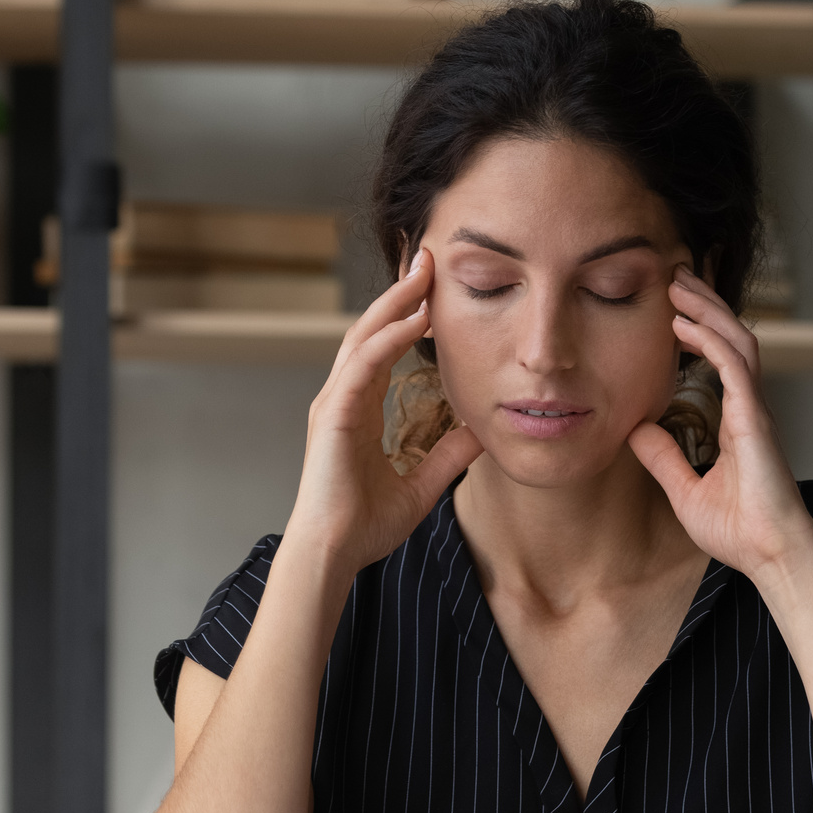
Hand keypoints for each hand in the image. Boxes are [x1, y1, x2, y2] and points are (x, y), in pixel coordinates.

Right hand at [286, 249, 483, 577]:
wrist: (333, 554)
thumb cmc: (365, 526)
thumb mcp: (422, 484)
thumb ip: (448, 455)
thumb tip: (481, 431)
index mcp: (357, 410)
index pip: (383, 349)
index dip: (406, 316)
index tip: (434, 290)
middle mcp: (343, 398)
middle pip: (371, 329)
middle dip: (400, 292)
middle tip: (429, 258)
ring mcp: (334, 403)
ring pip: (364, 335)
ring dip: (395, 301)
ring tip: (425, 270)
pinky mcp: (332, 414)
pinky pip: (362, 364)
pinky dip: (388, 336)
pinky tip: (416, 317)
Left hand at [627, 265, 812, 584]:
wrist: (772, 556)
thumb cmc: (739, 532)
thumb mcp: (685, 490)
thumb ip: (664, 458)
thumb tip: (636, 430)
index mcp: (737, 420)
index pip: (722, 358)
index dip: (701, 328)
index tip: (673, 306)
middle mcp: (749, 408)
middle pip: (731, 338)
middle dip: (704, 304)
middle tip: (675, 275)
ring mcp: (756, 411)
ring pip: (737, 341)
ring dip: (707, 310)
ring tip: (678, 285)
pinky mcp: (756, 421)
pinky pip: (736, 368)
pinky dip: (711, 341)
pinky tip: (685, 326)